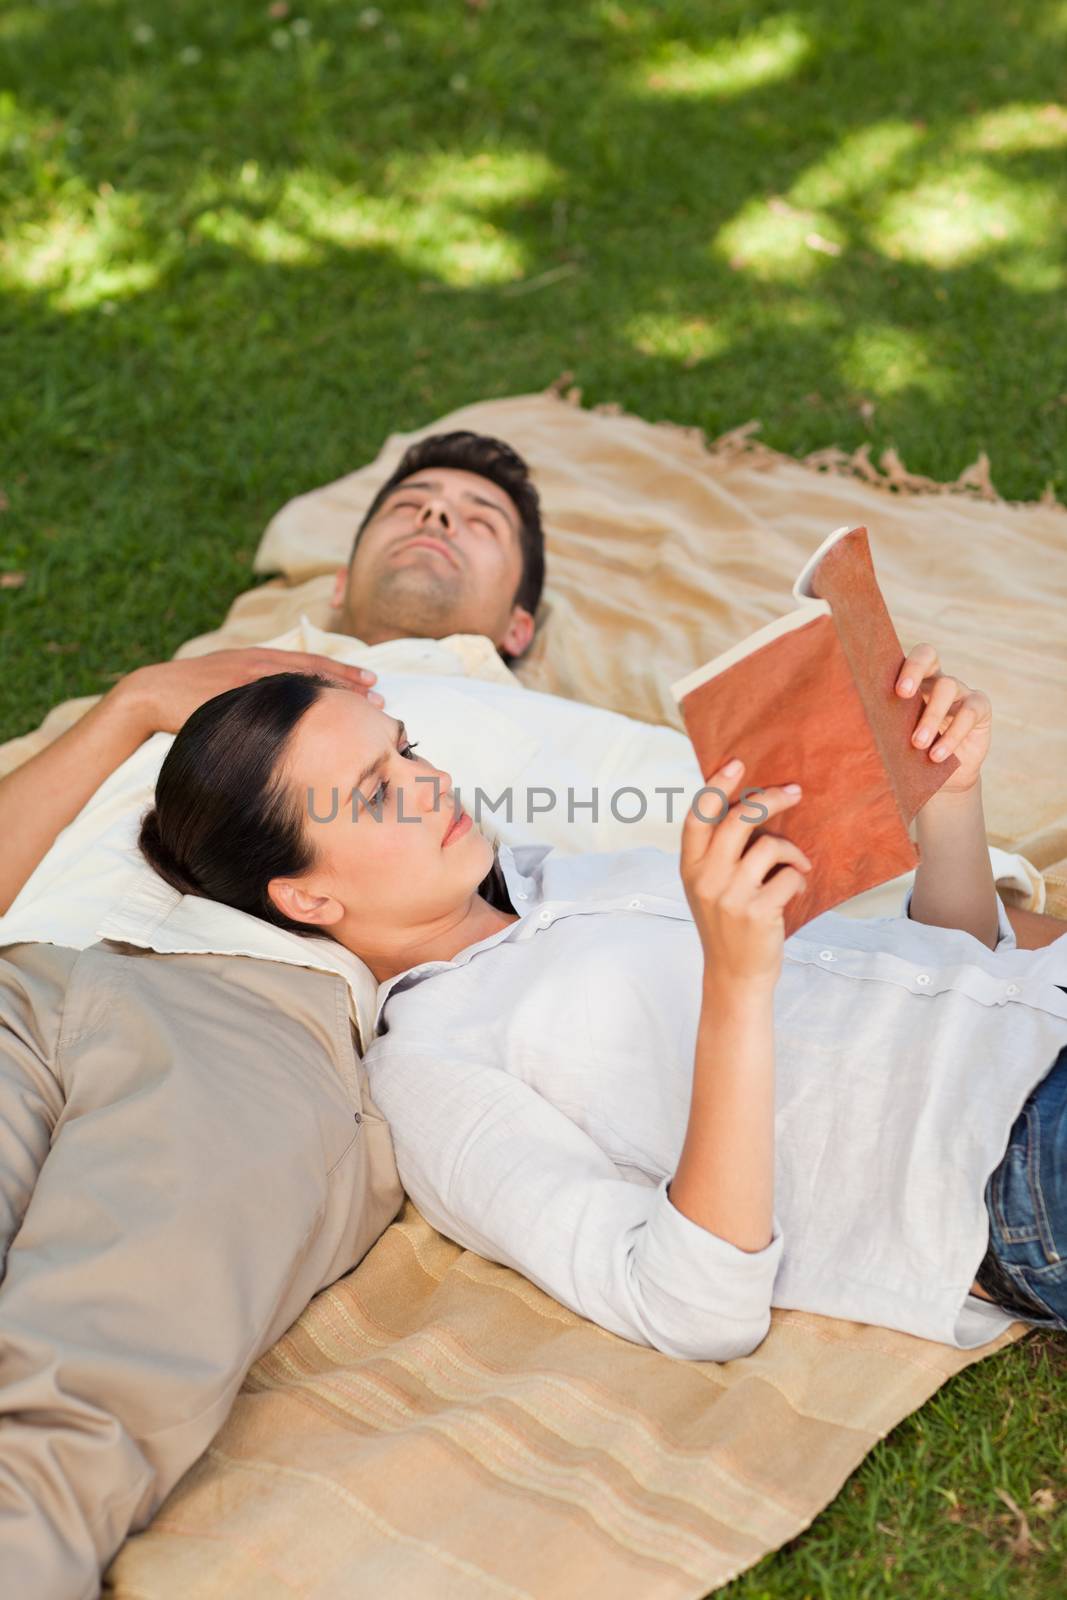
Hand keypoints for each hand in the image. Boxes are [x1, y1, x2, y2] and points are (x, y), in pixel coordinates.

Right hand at [112, 648, 382, 736]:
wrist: (151, 693)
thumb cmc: (187, 694)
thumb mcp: (225, 682)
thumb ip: (253, 688)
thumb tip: (278, 711)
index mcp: (257, 659)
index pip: (309, 665)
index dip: (342, 672)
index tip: (371, 681)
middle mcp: (258, 665)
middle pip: (314, 673)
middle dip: (349, 684)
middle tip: (381, 696)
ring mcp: (248, 681)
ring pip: (303, 686)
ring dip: (336, 695)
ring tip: (367, 704)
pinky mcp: (237, 698)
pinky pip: (279, 704)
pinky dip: (306, 710)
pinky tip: (328, 722)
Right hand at [680, 758, 810, 989]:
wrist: (734, 975)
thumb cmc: (728, 924)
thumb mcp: (709, 887)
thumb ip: (719, 852)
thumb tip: (751, 807)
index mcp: (690, 867)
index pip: (699, 815)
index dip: (717, 785)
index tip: (738, 763)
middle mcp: (705, 878)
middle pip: (738, 819)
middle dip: (770, 799)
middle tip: (793, 792)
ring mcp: (730, 895)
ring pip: (770, 846)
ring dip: (793, 851)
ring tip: (799, 864)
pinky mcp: (757, 912)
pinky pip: (790, 875)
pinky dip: (799, 878)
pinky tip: (795, 891)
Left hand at [894, 644, 990, 794]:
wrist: (945, 778)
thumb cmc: (912, 756)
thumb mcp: (895, 741)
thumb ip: (879, 728)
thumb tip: (847, 730)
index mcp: (912, 681)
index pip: (907, 656)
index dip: (904, 664)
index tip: (895, 688)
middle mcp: (936, 679)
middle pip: (929, 657)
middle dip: (914, 670)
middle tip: (901, 694)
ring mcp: (960, 691)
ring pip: (947, 687)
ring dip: (931, 716)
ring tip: (918, 744)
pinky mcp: (979, 708)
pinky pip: (969, 713)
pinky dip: (953, 734)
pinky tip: (938, 755)